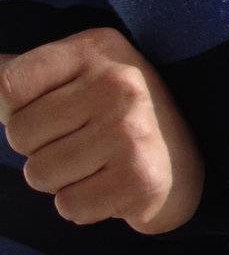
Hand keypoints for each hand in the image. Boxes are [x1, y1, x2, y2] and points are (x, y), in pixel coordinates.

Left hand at [0, 27, 205, 234]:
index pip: (9, 86)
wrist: (185, 162)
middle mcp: (119, 83)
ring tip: (99, 163)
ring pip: (38, 175)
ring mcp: (132, 131)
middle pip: (19, 134)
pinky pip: (67, 206)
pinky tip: (113, 185)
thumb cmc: (117, 115)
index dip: (20, 110)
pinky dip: (84, 205)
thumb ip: (21, 74)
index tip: (58, 110)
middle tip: (85, 140)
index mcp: (98, 48)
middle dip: (42, 148)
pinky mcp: (139, 178)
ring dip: (61, 180)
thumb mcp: (78, 74)